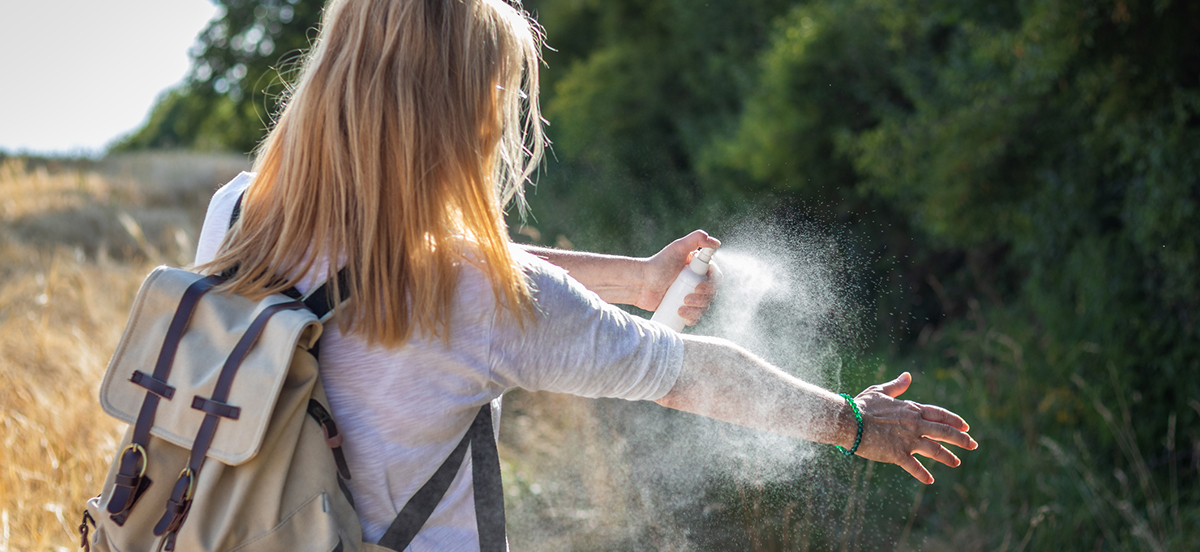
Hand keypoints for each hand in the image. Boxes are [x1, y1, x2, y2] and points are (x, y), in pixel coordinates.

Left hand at [636, 230, 721, 324]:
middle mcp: (697, 282)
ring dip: (696, 310)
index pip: (715, 278)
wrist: (640, 283)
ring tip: (680, 308)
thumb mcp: (678, 248)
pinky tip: (684, 318)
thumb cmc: (658, 264)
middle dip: (701, 299)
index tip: (698, 287)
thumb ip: (697, 239)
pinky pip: (695, 317)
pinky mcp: (683, 308)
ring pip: (704, 307)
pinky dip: (692, 319)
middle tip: (686, 298)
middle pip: (711, 294)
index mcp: (699, 268)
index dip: (711, 285)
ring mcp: (691, 296)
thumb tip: (717, 243)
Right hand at [849, 372, 977, 483]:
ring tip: (957, 462)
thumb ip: (897, 385)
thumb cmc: (862, 406)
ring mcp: (907, 440)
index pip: (940, 414)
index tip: (966, 426)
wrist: (848, 421)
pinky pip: (914, 466)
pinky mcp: (897, 454)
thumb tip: (908, 375)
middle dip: (961, 439)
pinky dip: (923, 474)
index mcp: (911, 409)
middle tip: (973, 444)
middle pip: (944, 432)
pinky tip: (930, 480)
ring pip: (935, 450)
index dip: (954, 420)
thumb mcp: (880, 392)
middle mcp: (914, 424)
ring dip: (948, 457)